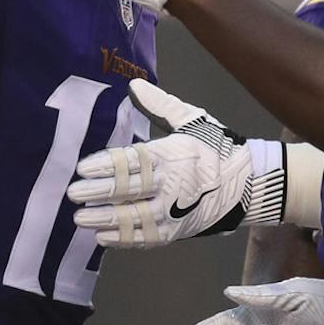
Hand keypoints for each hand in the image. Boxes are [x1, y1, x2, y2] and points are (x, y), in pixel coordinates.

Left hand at [67, 77, 287, 244]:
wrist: (250, 184)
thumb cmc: (216, 147)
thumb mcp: (192, 120)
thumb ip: (160, 105)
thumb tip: (133, 85)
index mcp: (173, 155)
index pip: (133, 162)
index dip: (107, 166)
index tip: (83, 168)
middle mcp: (172, 185)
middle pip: (129, 191)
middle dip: (98, 193)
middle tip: (73, 193)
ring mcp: (175, 212)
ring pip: (134, 218)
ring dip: (105, 219)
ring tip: (80, 219)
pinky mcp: (178, 232)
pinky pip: (147, 238)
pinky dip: (124, 240)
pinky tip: (103, 238)